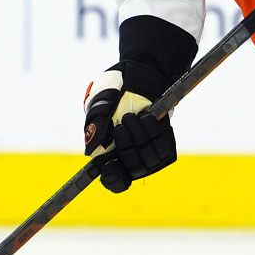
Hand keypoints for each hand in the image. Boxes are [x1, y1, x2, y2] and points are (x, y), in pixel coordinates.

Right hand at [82, 62, 176, 192]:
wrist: (139, 74)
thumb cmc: (115, 90)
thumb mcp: (99, 104)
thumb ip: (94, 126)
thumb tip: (91, 152)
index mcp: (109, 153)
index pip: (114, 180)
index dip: (113, 179)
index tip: (111, 169)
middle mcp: (130, 156)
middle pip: (132, 168)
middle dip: (126, 146)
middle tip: (121, 124)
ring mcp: (149, 150)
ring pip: (148, 158)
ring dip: (139, 136)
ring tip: (132, 116)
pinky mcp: (164, 140)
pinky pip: (162, 146)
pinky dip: (153, 130)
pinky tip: (146, 116)